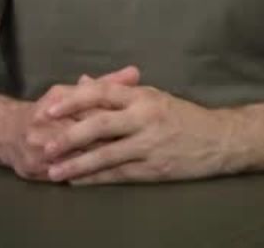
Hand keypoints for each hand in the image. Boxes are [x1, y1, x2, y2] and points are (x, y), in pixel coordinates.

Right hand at [6, 66, 139, 181]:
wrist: (4, 132)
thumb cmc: (47, 110)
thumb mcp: (72, 91)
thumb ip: (105, 84)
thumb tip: (135, 72)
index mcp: (58, 99)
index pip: (93, 107)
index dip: (118, 114)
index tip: (142, 120)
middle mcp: (45, 124)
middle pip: (85, 134)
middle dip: (112, 140)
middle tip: (138, 144)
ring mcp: (38, 149)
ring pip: (76, 157)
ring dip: (102, 162)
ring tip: (127, 162)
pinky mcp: (34, 170)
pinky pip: (65, 176)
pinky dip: (86, 177)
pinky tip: (106, 178)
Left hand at [39, 82, 231, 184]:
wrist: (219, 140)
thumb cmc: (182, 116)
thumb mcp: (152, 96)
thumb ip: (117, 90)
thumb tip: (83, 82)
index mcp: (142, 96)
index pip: (101, 93)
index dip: (72, 101)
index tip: (48, 109)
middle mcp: (144, 118)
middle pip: (99, 125)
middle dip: (68, 136)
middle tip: (44, 145)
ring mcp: (149, 144)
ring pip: (106, 154)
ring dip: (77, 164)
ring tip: (53, 171)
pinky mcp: (154, 168)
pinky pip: (119, 174)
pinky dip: (96, 179)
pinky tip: (77, 182)